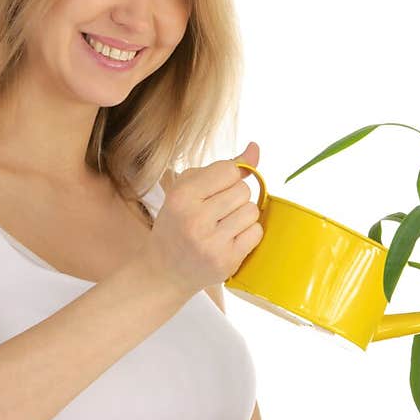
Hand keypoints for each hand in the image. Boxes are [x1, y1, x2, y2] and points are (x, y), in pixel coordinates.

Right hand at [147, 141, 262, 293]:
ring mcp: (211, 244)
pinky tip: (230, 239)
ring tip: (224, 225)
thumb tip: (255, 148)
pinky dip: (248, 233)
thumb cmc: (178, 224)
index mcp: (181, 197)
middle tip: (218, 211)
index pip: (228, 170)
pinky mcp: (226, 262)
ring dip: (243, 216)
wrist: (164, 270)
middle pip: (243, 191)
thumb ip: (223, 167)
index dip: (228, 177)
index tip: (216, 189)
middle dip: (236, 197)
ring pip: (252, 211)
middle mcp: (194, 220)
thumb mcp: (188, 189)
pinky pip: (256, 233)